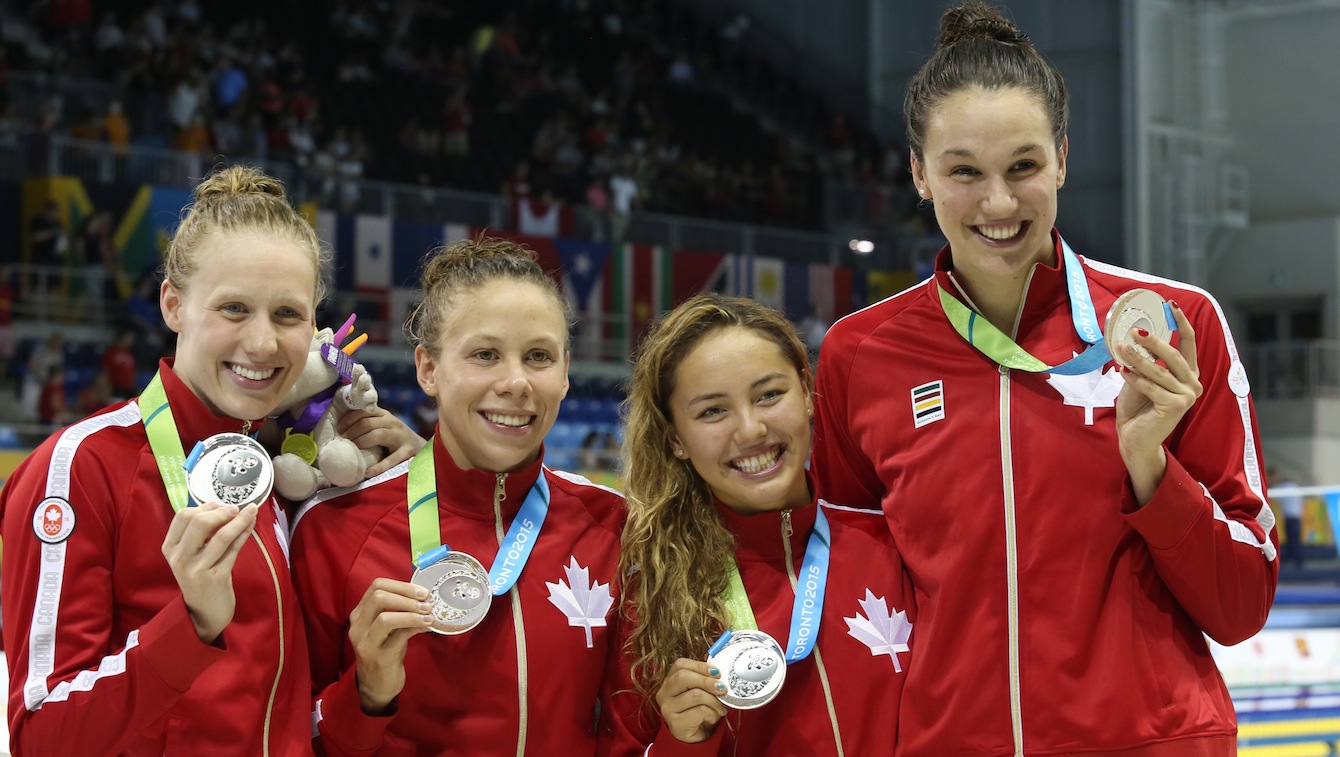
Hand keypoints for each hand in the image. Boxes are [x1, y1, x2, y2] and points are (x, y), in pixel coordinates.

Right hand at [161, 501, 258, 643]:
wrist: (204, 611)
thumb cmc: (200, 576)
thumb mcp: (191, 554)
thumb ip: (200, 532)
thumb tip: (220, 505)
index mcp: (170, 548)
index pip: (183, 516)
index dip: (204, 506)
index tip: (219, 504)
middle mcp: (180, 558)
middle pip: (199, 522)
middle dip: (221, 511)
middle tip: (235, 508)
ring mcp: (197, 569)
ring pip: (221, 536)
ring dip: (239, 520)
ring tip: (251, 510)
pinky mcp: (217, 578)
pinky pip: (234, 549)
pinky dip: (244, 533)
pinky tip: (251, 524)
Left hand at [338, 408, 426, 477]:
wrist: (422, 448)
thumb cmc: (396, 438)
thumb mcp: (385, 426)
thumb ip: (370, 424)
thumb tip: (342, 430)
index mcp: (385, 415)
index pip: (364, 411)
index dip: (349, 419)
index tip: (340, 429)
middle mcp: (393, 423)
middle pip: (368, 422)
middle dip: (352, 431)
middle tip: (343, 441)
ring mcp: (401, 437)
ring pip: (378, 435)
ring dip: (362, 441)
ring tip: (352, 449)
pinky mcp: (407, 452)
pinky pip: (391, 459)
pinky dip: (378, 467)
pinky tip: (367, 472)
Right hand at [348, 578, 434, 713]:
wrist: (376, 685)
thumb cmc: (385, 651)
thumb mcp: (387, 628)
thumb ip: (397, 611)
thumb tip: (423, 596)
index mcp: (359, 614)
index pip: (376, 586)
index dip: (401, 585)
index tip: (421, 591)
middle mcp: (358, 626)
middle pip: (379, 597)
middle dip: (408, 596)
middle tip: (427, 602)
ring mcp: (366, 643)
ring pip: (386, 618)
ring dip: (412, 613)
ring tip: (429, 615)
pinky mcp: (379, 658)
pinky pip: (399, 636)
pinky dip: (416, 627)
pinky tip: (427, 626)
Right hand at [655, 658, 725, 742]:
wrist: (694, 739)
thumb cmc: (698, 712)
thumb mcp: (700, 692)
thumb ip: (704, 680)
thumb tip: (718, 674)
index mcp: (669, 682)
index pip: (680, 665)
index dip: (699, 666)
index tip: (716, 672)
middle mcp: (664, 693)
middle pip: (684, 677)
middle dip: (707, 681)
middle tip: (722, 688)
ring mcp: (667, 709)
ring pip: (695, 694)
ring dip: (714, 701)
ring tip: (720, 708)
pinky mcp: (676, 723)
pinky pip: (700, 711)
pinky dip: (712, 713)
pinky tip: (713, 718)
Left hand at [1114, 301, 1201, 503]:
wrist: (1135, 437)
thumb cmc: (1138, 406)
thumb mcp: (1141, 377)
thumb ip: (1144, 359)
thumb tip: (1132, 334)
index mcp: (1188, 373)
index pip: (1189, 343)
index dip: (1181, 323)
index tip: (1170, 305)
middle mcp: (1193, 383)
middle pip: (1174, 355)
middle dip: (1154, 341)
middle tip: (1135, 329)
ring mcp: (1187, 396)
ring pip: (1160, 371)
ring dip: (1138, 358)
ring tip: (1121, 347)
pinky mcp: (1176, 407)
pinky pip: (1152, 387)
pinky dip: (1135, 378)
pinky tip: (1122, 371)